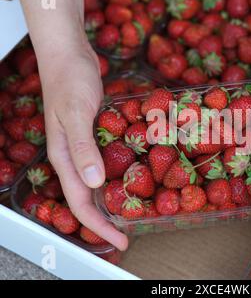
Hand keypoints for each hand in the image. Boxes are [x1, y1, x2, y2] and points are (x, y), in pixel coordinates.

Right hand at [39, 43, 127, 250]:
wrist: (69, 55)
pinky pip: (108, 162)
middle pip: (89, 198)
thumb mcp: (76, 113)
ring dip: (115, 198)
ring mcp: (85, 147)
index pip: (80, 203)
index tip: (121, 241)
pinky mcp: (95, 136)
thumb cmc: (69, 80)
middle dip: (109, 218)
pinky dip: (120, 174)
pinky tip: (137, 175)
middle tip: (132, 231)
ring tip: (137, 210)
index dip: (100, 226)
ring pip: (98, 182)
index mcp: (65, 158)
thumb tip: (93, 183)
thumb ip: (82, 148)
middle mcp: (74, 158)